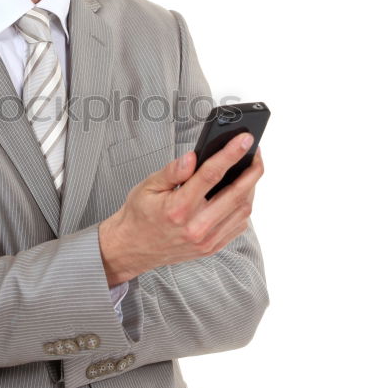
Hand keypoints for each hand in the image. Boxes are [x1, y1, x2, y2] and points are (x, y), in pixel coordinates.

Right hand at [98, 133, 263, 283]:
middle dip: (253, 169)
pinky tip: (239, 193)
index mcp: (178, 208)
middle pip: (236, 193)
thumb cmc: (140, 215)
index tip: (244, 139)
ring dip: (251, 188)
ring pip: (243, 210)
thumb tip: (192, 157)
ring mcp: (206, 240)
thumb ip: (172, 171)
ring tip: (249, 170)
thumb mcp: (147, 186)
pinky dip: (244, 206)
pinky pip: (239, 225)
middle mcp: (195, 226)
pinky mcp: (212, 247)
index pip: (211, 175)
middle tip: (255, 152)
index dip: (231, 153)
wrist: (133, 248)